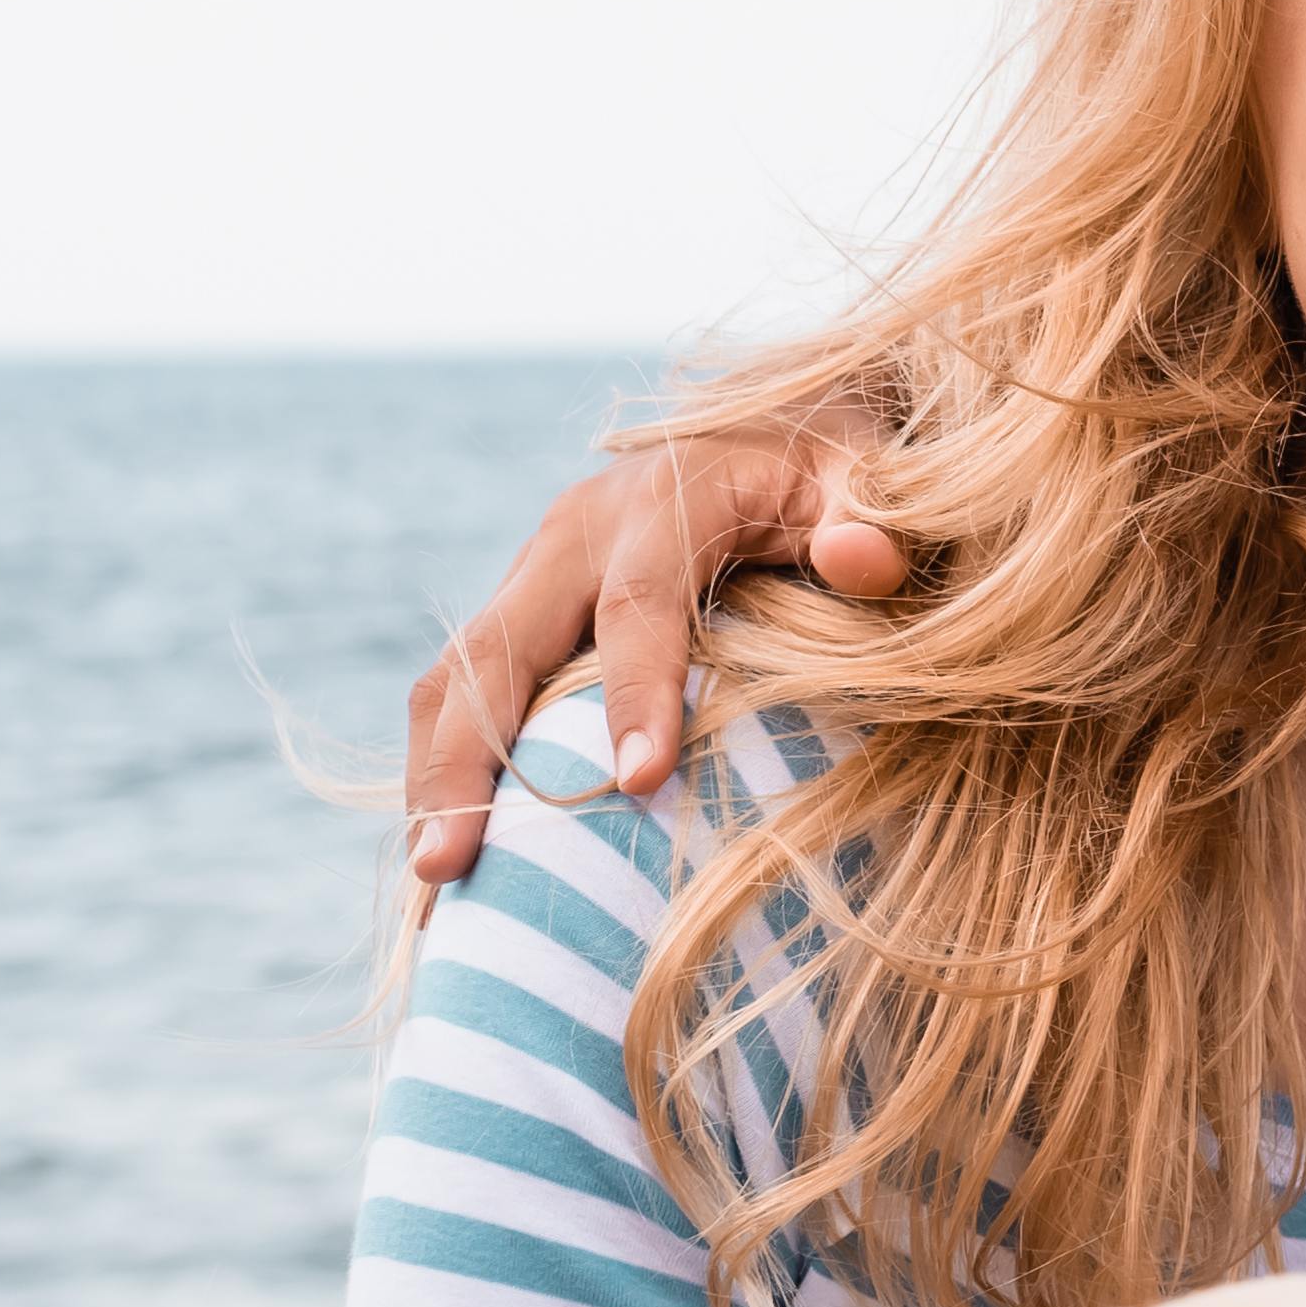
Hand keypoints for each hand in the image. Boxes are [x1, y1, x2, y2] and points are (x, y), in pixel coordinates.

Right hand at [399, 423, 914, 890]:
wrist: (774, 429)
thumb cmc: (831, 472)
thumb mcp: (869, 477)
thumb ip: (871, 519)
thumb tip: (864, 561)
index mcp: (667, 498)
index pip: (639, 602)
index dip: (635, 690)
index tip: (640, 781)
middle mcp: (579, 531)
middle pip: (500, 645)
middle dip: (470, 756)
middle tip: (450, 865)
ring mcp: (540, 571)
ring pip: (459, 671)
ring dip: (439, 771)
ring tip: (435, 877)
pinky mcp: (527, 607)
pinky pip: (467, 687)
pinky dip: (449, 762)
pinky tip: (453, 847)